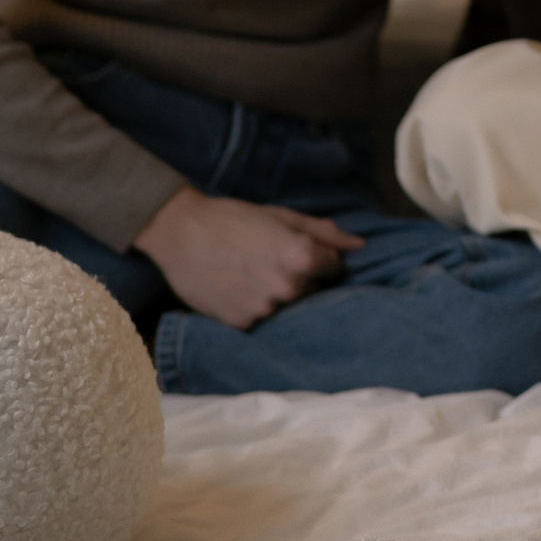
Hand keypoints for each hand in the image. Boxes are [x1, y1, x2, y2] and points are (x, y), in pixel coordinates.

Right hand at [131, 185, 363, 329]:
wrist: (179, 231)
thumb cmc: (233, 218)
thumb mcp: (281, 217)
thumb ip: (324, 233)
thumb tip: (360, 246)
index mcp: (303, 257)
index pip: (334, 268)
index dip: (318, 258)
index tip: (295, 251)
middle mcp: (288, 287)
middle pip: (312, 291)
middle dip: (299, 278)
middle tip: (268, 261)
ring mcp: (264, 309)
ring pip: (286, 308)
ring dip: (276, 296)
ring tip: (250, 274)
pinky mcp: (241, 324)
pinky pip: (260, 320)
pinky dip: (252, 307)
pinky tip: (236, 288)